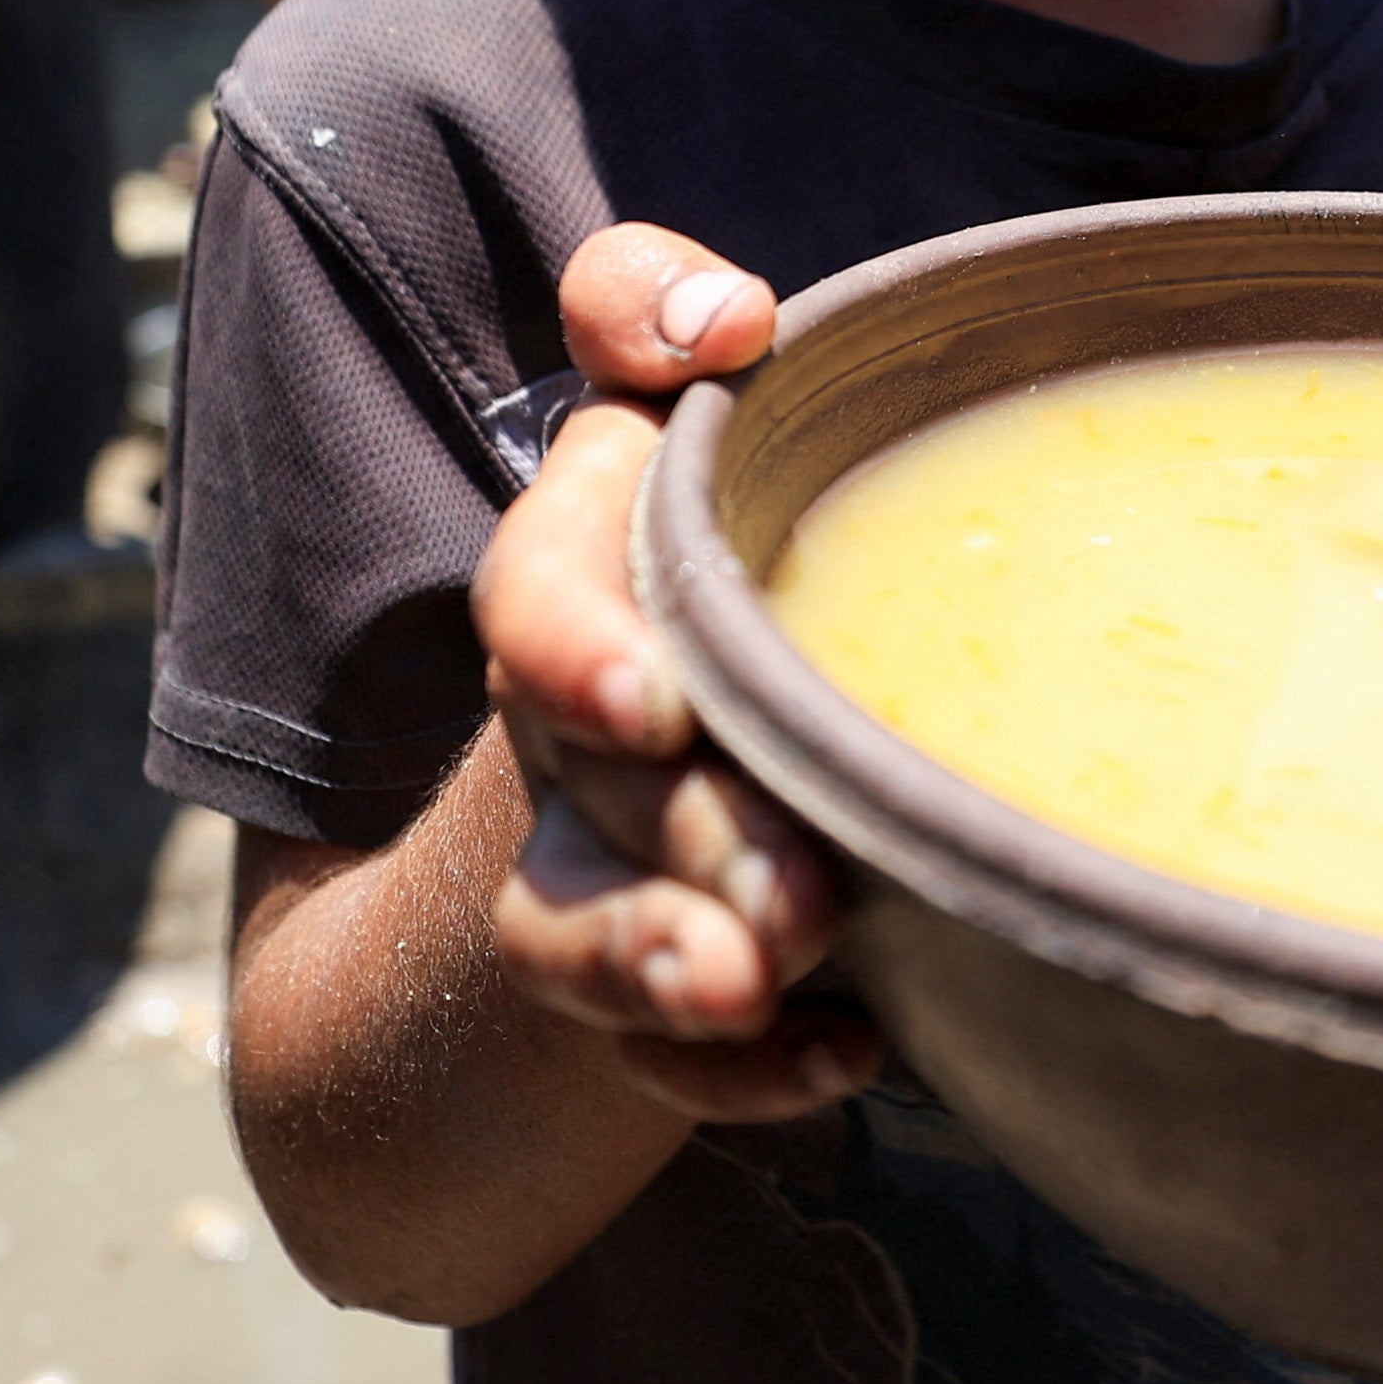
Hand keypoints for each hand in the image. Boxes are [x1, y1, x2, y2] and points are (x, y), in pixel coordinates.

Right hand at [471, 225, 884, 1123]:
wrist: (663, 727)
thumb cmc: (709, 523)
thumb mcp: (676, 408)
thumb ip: (648, 313)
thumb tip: (723, 315)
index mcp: (576, 578)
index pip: (534, 600)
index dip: (573, 650)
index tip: (655, 701)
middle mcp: (566, 730)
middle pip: (595, 793)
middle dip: (686, 845)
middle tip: (795, 897)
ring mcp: (594, 864)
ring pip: (583, 938)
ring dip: (671, 971)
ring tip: (759, 989)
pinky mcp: (644, 983)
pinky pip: (667, 1056)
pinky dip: (749, 1070)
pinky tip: (848, 1056)